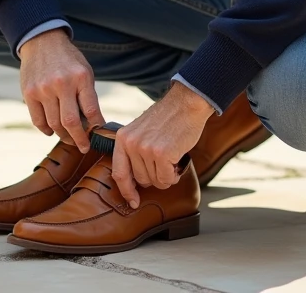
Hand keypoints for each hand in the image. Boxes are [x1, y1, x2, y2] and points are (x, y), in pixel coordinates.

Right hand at [19, 29, 105, 152]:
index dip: (96, 128)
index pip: (92, 111)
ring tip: (69, 138)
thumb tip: (92, 125)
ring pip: (54, 124)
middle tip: (84, 146)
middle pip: (71, 122)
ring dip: (63, 135)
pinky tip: (52, 131)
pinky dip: (46, 130)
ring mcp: (43, 89)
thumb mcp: (84, 71)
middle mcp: (62, 83)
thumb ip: (87, 95)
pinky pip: (38, 121)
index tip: (98, 136)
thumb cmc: (68, 60)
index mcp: (81, 77)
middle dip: (79, 139)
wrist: (42, 41)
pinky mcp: (29, 93)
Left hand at [112, 83, 214, 208]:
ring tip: (172, 159)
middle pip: (141, 180)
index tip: (132, 201)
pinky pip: (167, 179)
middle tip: (165, 165)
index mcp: (123, 138)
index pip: (119, 173)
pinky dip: (174, 175)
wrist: (186, 103)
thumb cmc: (167, 118)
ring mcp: (145, 149)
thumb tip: (135, 180)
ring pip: (155, 181)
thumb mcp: (141, 131)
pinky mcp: (162, 153)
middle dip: (155, 177)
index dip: (126, 190)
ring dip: (166, 176)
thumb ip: (134, 151)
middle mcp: (131, 144)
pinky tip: (178, 161)